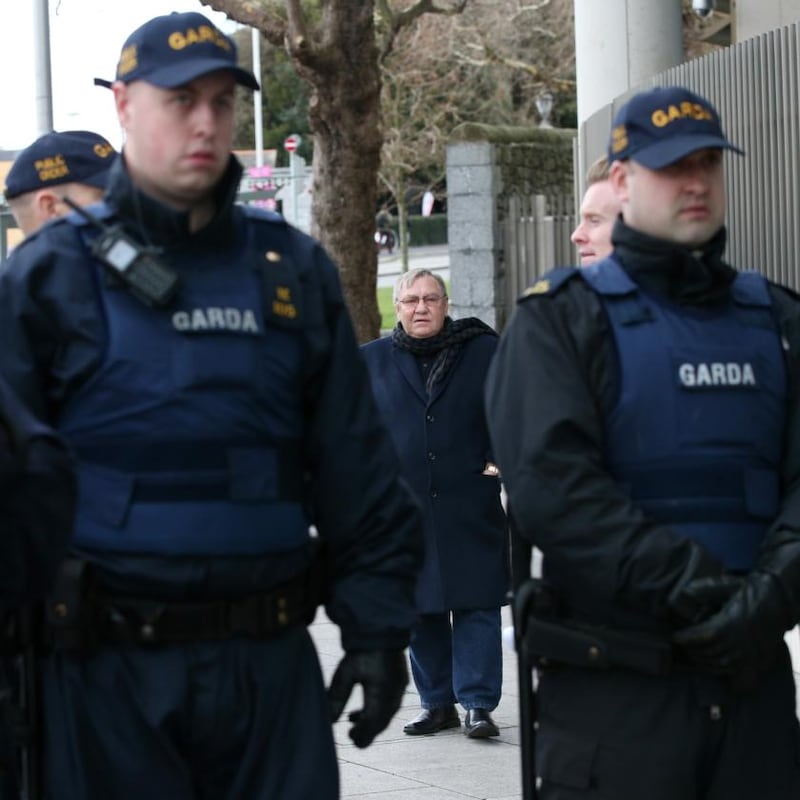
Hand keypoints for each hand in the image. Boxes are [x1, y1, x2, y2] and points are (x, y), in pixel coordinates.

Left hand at [328, 650, 407, 747]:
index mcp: (381, 697)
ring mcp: (399, 689)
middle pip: (381, 723)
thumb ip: (337, 698)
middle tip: (352, 737)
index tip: (350, 738)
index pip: (371, 726)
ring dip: (372, 721)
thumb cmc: (362, 652)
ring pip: (386, 714)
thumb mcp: (345, 674)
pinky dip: (378, 709)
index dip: (361, 736)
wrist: (382, 629)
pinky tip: (365, 705)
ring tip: (353, 720)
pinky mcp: (400, 682)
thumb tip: (329, 720)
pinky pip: (390, 704)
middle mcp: (393, 696)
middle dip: (367, 732)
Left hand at [672, 571, 791, 686]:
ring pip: (718, 665)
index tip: (674, 637)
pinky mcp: (756, 661)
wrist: (777, 602)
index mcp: (729, 624)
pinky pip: (738, 677)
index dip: (685, 638)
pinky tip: (713, 671)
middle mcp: (737, 643)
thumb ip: (704, 589)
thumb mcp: (726, 586)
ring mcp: (747, 655)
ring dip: (701, 662)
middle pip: (706, 653)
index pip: (701, 636)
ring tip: (689, 655)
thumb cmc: (749, 592)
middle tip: (678, 646)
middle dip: (689, 650)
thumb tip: (684, 591)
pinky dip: (723, 676)